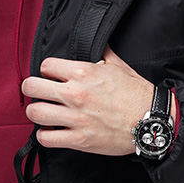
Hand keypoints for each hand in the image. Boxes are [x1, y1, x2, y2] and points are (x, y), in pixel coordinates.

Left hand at [21, 46, 153, 155]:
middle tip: (38, 93)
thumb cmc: (137, 94)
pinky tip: (51, 132)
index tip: (52, 77)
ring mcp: (76, 118)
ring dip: (36, 112)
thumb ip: (103, 53)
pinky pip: (46, 138)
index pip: (46, 65)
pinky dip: (44, 136)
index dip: (47, 71)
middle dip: (32, 89)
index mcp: (84, 73)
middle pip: (32, 86)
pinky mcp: (79, 139)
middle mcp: (75, 94)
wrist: (151, 121)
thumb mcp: (120, 66)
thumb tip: (97, 44)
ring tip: (43, 112)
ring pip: (35, 113)